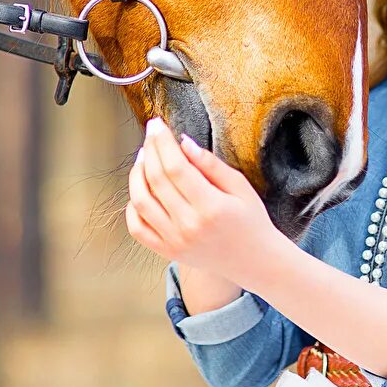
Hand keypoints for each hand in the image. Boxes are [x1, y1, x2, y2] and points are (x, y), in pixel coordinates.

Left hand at [125, 118, 283, 286]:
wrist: (254, 261)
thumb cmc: (251, 222)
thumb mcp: (241, 187)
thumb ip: (211, 165)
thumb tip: (184, 143)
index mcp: (211, 207)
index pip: (176, 167)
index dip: (162, 142)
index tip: (157, 125)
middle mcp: (188, 225)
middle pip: (156, 180)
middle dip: (149, 150)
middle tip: (150, 134)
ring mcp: (174, 241)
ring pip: (141, 201)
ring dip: (136, 174)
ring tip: (143, 157)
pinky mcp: (167, 251)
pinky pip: (137, 227)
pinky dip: (132, 206)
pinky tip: (140, 189)